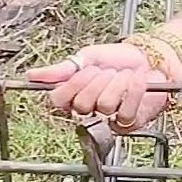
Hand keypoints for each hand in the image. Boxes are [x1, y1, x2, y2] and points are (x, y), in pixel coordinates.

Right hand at [27, 42, 178, 133]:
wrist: (150, 58)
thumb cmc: (118, 58)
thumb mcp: (87, 58)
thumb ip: (62, 69)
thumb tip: (32, 76)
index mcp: (72, 94)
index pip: (57, 100)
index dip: (72, 85)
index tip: (86, 69)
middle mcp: (87, 110)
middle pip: (81, 104)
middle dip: (97, 81)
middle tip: (107, 71)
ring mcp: (107, 119)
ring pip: (104, 106)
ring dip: (117, 84)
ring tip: (122, 75)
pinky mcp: (128, 123)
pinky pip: (125, 112)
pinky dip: (132, 91)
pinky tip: (136, 81)